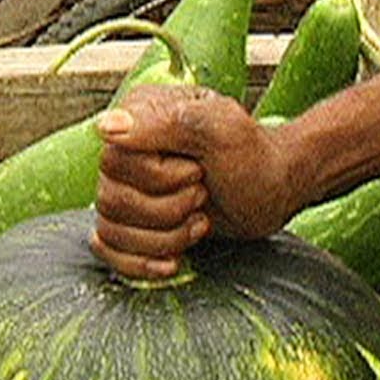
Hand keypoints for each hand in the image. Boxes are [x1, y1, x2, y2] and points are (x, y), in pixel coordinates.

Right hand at [92, 85, 304, 278]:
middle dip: (166, 211)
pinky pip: (109, 250)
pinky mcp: (134, 221)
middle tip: (202, 196)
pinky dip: (140, 263)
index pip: (115, 161)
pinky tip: (172, 260)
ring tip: (198, 223)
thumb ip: (164, 122)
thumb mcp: (220, 129)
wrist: (272, 192)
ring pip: (111, 229)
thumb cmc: (253, 157)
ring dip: (163, 238)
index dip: (159, 179)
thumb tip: (107, 127)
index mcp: (138, 117)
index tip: (198, 172)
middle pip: (111, 199)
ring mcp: (127, 187)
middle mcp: (125, 151)